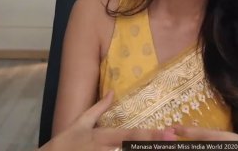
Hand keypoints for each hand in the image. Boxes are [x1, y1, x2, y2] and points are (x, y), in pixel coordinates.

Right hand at [41, 91, 175, 150]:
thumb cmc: (65, 142)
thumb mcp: (80, 123)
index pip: (131, 135)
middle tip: (172, 143)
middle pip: (133, 149)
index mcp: (103, 136)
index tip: (169, 134)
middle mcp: (104, 150)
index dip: (151, 135)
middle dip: (152, 146)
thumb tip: (112, 92)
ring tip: (164, 149)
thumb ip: (98, 108)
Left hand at [173, 84, 237, 150]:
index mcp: (233, 142)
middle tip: (165, 136)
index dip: (189, 132)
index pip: (207, 136)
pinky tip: (188, 146)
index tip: (174, 128)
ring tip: (169, 143)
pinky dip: (200, 149)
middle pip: (200, 147)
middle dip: (182, 143)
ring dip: (188, 148)